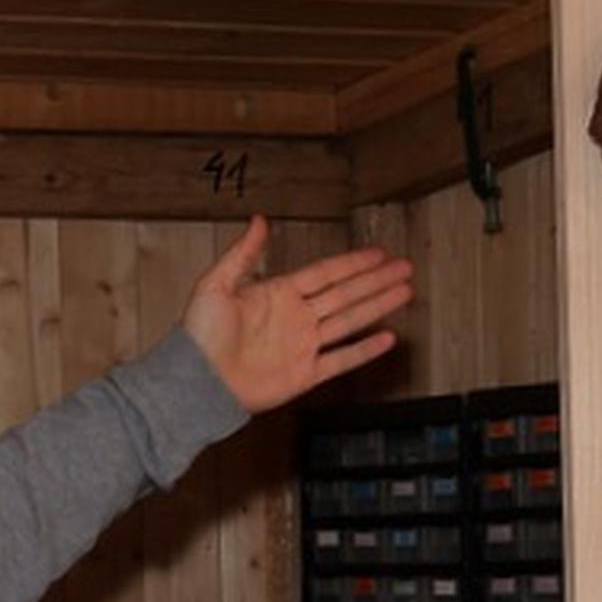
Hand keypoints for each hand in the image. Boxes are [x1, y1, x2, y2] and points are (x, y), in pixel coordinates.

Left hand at [181, 216, 413, 412]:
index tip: (379, 252)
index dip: (354, 262)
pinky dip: (365, 350)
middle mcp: (296, 318)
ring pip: (350, 321)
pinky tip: (386, 338)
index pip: (326, 273)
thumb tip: (257, 220)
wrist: (197, 381)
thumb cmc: (199, 336)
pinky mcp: (304, 374)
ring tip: (405, 292)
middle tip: (404, 267)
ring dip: (378, 306)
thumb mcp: (215, 284)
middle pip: (346, 294)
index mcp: (279, 294)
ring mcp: (303, 346)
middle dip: (376, 280)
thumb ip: (242, 254)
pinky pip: (341, 360)